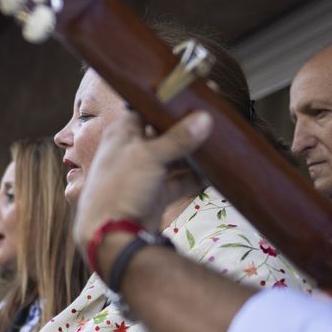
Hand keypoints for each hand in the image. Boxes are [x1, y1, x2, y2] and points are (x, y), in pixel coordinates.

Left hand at [72, 110, 212, 256]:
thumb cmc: (119, 188)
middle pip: (164, 134)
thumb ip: (177, 138)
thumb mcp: (149, 157)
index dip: (170, 103)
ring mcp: (144, 173)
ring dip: (194, 154)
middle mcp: (132, 151)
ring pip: (174, 158)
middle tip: (216, 118)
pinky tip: (215, 172)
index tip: (198, 95)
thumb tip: (204, 118)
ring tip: (221, 143)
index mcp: (122, 133)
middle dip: (188, 129)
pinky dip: (195, 178)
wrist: (109, 236)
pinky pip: (179, 181)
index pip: (147, 109)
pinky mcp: (154, 194)